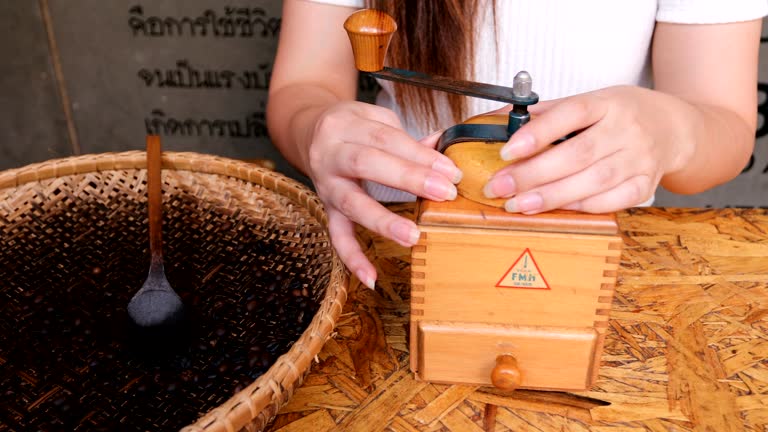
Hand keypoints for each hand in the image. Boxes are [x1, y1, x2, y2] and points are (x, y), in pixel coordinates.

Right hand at [304, 101, 461, 288]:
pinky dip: (352, 258)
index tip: (450, 171)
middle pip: (368, 163)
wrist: (308, 131)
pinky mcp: (326, 208)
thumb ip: (408, 138)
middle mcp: (331, 154)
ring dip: (383, 221)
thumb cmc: (351, 127)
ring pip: (351, 202)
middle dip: (408, 178)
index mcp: (347, 125)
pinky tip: (371, 277)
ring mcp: (326, 184)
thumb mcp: (376, 120)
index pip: (387, 139)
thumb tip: (444, 146)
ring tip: (412, 236)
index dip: (420, 155)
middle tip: (443, 192)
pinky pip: (336, 235)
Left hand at [483, 85, 690, 213]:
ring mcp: (639, 159)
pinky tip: (554, 209)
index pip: (570, 114)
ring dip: (551, 196)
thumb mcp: (588, 102)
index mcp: (606, 103)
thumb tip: (492, 121)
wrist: (672, 128)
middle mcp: (626, 129)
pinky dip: (579, 207)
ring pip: (592, 182)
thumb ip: (543, 114)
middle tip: (499, 187)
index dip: (537, 133)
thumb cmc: (619, 115)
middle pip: (577, 155)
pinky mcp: (645, 185)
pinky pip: (610, 201)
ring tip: (517, 204)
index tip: (506, 151)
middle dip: (532, 174)